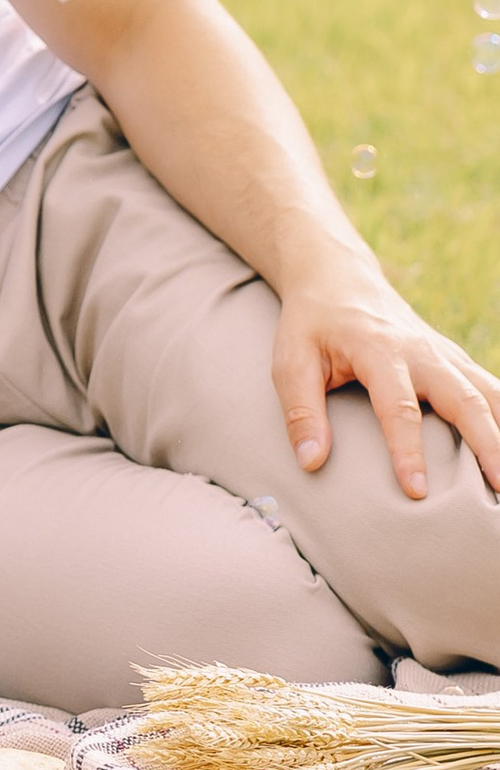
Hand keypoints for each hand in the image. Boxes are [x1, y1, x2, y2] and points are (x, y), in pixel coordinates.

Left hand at [273, 259, 499, 497]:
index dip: (407, 451)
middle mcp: (421, 351)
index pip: (399, 407)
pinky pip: (490, 388)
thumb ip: (300, 411)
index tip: (416, 492)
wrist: (338, 277)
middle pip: (464, 399)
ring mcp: (443, 354)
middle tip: (498, 489)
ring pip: (489, 393)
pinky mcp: (453, 359)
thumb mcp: (290, 360)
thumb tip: (311, 462)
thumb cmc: (312, 323)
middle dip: (487, 444)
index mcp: (378, 350)